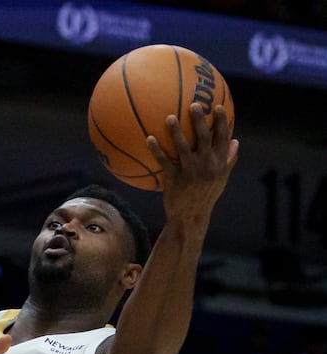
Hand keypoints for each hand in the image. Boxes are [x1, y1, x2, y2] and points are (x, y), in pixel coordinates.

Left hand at [147, 103, 238, 230]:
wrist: (191, 217)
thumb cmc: (205, 196)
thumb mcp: (221, 179)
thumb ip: (229, 160)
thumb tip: (236, 141)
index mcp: (220, 163)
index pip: (223, 138)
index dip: (221, 122)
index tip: (218, 106)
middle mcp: (208, 165)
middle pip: (205, 138)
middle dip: (200, 120)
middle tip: (194, 104)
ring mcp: (191, 172)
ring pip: (183, 147)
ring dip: (176, 132)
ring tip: (169, 117)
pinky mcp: (175, 179)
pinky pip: (164, 161)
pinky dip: (156, 149)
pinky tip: (149, 138)